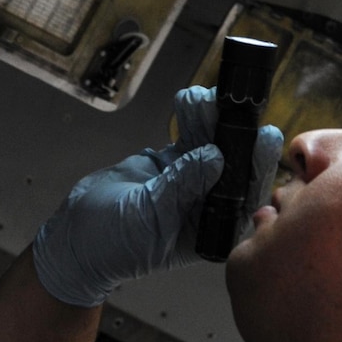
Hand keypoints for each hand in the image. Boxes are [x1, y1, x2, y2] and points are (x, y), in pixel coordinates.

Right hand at [31, 87, 284, 307]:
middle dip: (236, 135)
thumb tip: (214, 156)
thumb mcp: (148, 217)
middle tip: (240, 106)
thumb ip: (181, 187)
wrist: (76, 237)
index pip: (244, 196)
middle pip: (234, 166)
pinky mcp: (174, 166)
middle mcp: (209, 208)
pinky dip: (190, 119)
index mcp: (213, 232)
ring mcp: (192, 184)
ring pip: (212, 146)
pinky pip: (189, 138)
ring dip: (211, 120)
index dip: (257, 165)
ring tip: (206, 97)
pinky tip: (191, 101)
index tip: (265, 136)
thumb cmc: (113, 244)